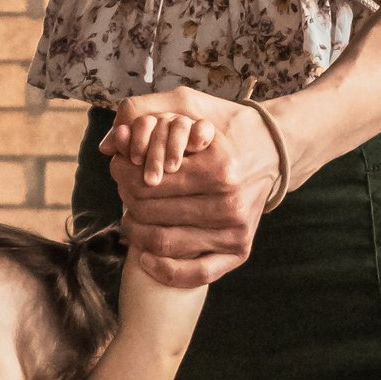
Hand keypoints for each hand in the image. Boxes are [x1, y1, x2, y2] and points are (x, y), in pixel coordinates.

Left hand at [101, 86, 283, 283]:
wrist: (272, 150)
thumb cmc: (223, 128)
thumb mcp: (188, 105)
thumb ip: (144, 113)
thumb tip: (108, 145)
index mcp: (219, 169)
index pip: (145, 182)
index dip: (122, 173)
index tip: (119, 166)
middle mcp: (230, 204)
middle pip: (150, 213)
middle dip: (126, 200)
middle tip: (124, 190)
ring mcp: (236, 231)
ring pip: (163, 243)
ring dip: (136, 232)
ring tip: (131, 216)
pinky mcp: (239, 251)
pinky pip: (195, 274)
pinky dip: (164, 270)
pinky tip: (146, 258)